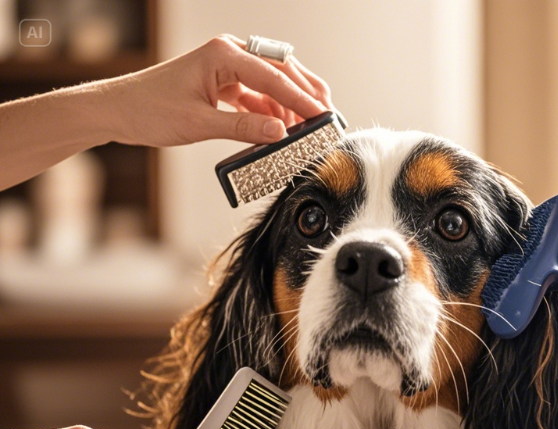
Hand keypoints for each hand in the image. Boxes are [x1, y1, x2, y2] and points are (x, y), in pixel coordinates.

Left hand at [99, 34, 332, 146]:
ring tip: (306, 129)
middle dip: (305, 95)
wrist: (118, 110)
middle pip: (281, 71)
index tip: (322, 117)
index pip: (273, 77)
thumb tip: (279, 133)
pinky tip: (281, 130)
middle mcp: (229, 54)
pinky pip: (259, 96)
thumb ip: (243, 127)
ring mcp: (228, 68)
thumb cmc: (149, 109)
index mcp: (223, 54)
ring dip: (290, 106)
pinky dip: (272, 113)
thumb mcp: (199, 123)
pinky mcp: (225, 84)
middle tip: (327, 118)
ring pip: (273, 84)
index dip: (300, 99)